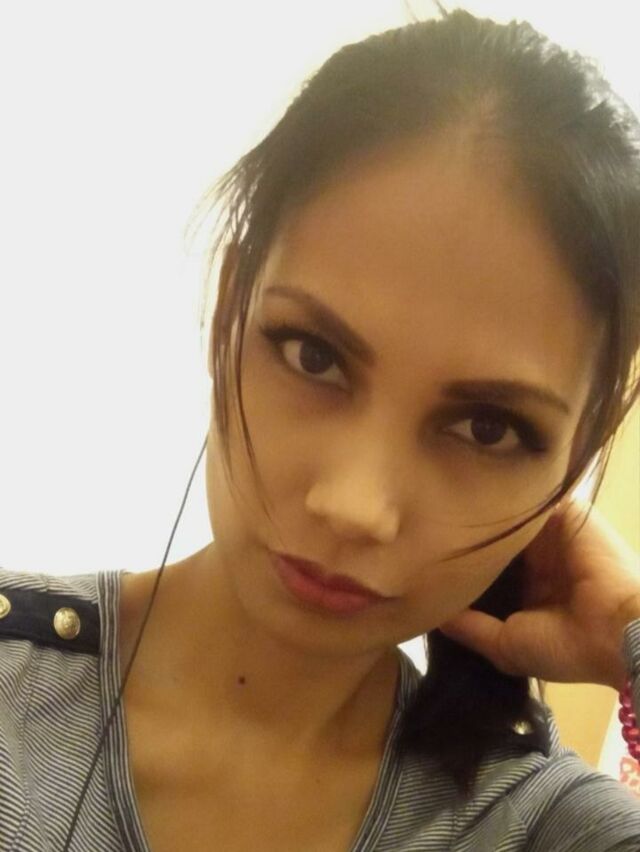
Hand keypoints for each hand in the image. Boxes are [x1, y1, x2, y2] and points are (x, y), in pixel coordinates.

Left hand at [438, 497, 639, 689]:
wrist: (618, 631)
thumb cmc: (565, 646)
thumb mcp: (506, 645)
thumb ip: (470, 628)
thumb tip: (432, 615)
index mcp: (531, 585)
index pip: (488, 564)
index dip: (462, 560)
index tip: (424, 556)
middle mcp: (540, 555)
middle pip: (495, 535)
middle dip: (467, 532)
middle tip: (424, 527)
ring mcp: (552, 531)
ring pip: (508, 514)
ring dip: (482, 511)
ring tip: (437, 504)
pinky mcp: (566, 511)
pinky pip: (532, 497)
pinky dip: (505, 496)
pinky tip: (471, 493)